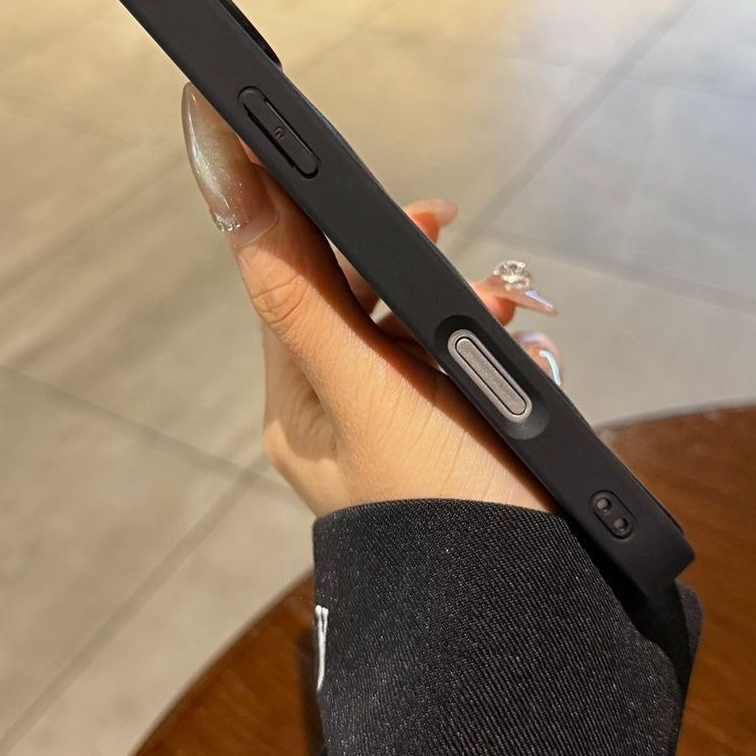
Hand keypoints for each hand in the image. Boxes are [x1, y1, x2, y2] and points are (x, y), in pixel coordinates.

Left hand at [181, 85, 563, 516]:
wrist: (523, 612)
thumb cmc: (439, 510)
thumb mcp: (366, 394)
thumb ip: (302, 295)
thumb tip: (231, 191)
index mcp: (300, 400)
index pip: (281, 276)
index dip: (287, 205)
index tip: (297, 143)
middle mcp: (337, 404)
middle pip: (348, 290)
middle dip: (392, 248)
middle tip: (436, 216)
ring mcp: (394, 416)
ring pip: (405, 317)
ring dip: (445, 289)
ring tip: (491, 294)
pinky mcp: (447, 422)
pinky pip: (450, 352)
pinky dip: (478, 329)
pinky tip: (510, 329)